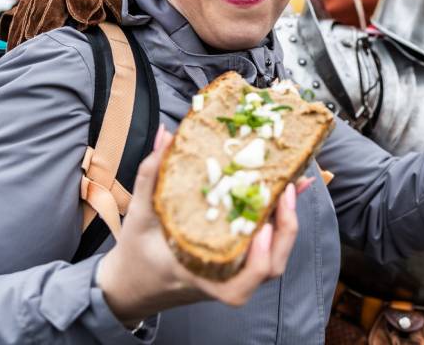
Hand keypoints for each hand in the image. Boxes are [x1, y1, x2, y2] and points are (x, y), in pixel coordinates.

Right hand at [96, 126, 301, 321]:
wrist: (133, 283)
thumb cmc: (136, 253)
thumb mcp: (138, 215)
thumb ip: (150, 175)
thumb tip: (167, 136)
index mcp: (197, 275)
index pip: (236, 287)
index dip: (256, 261)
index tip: (261, 229)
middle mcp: (221, 279)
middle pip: (266, 270)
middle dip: (284, 233)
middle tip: (284, 192)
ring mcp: (233, 271)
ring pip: (272, 260)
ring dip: (287, 226)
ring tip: (289, 187)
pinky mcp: (237, 259)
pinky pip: (267, 244)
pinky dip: (281, 219)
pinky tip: (290, 190)